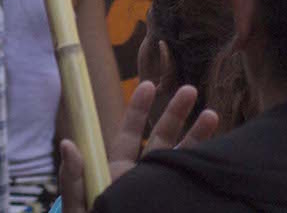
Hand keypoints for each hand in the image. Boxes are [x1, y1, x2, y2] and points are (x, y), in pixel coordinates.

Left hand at [58, 80, 217, 208]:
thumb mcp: (78, 207)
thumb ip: (74, 178)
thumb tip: (68, 143)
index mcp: (118, 170)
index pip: (130, 133)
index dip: (138, 109)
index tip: (148, 85)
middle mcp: (142, 177)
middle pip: (162, 138)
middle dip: (176, 113)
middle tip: (190, 90)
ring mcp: (160, 190)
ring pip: (183, 158)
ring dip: (197, 137)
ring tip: (213, 115)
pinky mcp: (176, 201)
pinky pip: (191, 183)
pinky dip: (204, 167)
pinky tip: (218, 156)